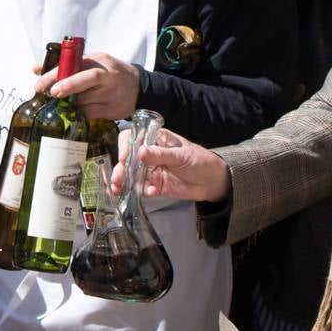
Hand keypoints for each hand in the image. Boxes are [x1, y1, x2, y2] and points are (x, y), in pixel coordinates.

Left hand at [34, 51, 139, 120]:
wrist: (139, 88)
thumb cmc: (109, 73)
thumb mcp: (91, 63)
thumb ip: (65, 67)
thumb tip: (36, 69)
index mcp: (100, 61)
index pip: (78, 65)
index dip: (59, 74)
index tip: (43, 84)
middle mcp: (108, 76)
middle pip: (87, 79)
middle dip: (68, 86)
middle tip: (52, 93)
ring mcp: (112, 93)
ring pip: (87, 100)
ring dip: (70, 104)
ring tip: (59, 105)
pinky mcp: (114, 110)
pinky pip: (91, 114)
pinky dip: (80, 114)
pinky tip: (73, 113)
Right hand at [109, 127, 231, 203]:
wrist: (214, 181)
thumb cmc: (200, 160)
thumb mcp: (182, 155)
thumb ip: (161, 155)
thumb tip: (139, 152)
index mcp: (156, 140)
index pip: (133, 137)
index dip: (126, 146)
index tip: (125, 159)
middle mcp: (151, 154)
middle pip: (129, 159)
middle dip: (121, 170)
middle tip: (117, 180)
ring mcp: (152, 171)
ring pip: (133, 175)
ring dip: (125, 183)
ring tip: (119, 191)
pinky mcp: (156, 186)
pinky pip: (144, 188)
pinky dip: (144, 191)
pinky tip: (151, 193)